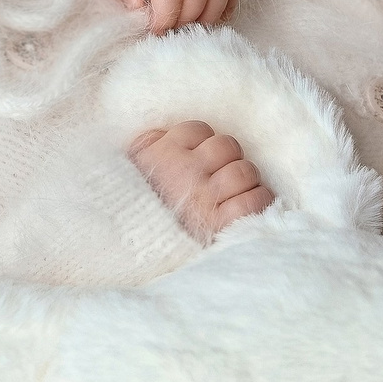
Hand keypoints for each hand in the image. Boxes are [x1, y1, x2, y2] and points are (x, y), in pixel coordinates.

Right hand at [127, 120, 273, 241]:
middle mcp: (184, 172)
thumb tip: (162, 134)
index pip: (198, 130)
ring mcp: (204, 198)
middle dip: (227, 160)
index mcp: (161, 155)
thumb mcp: (126, 171)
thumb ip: (145, 147)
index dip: (203, 144)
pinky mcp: (220, 224)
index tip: (200, 159)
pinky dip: (256, 200)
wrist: (128, 251)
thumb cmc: (131, 211)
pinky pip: (255, 200)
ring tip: (233, 193)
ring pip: (244, 171)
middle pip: (226, 146)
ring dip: (244, 181)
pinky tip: (244, 206)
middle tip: (219, 176)